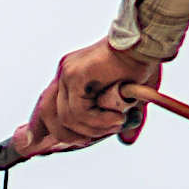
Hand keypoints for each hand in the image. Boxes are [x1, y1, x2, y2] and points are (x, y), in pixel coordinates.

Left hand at [15, 38, 159, 156]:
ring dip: (93, 128)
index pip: (47, 106)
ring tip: (116, 122)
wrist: (145, 45)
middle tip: (96, 137)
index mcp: (71, 77)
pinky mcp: (75, 76)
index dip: (42, 128)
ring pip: (67, 118)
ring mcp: (67, 74)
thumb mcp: (128, 100)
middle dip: (69, 135)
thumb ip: (121, 119)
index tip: (46, 143)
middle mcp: (65, 74)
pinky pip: (78, 112)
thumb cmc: (139, 66)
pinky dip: (98, 121)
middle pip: (47, 115)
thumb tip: (127, 139)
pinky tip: (116, 118)